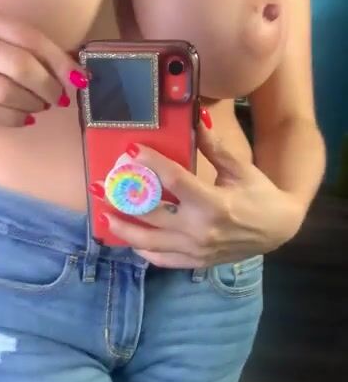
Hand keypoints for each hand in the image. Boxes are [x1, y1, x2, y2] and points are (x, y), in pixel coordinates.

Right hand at [0, 2, 87, 127]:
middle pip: (21, 65)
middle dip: (47, 87)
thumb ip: (25, 50)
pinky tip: (23, 119)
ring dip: (31, 104)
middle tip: (58, 99)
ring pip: (6, 91)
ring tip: (38, 108)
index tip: (79, 80)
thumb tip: (74, 73)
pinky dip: (14, 118)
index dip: (59, 61)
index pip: (30, 37)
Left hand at [98, 118, 305, 267]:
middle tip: (103, 186)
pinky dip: (144, 251)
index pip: (174, 180)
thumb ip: (215, 149)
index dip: (151, 163)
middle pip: (152, 215)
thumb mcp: (240, 170)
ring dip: (124, 230)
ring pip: (150, 242)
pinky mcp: (196, 261)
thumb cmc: (259, 196)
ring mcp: (196, 249)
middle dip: (124, 199)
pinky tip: (131, 241)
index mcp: (213, 203)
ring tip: (105, 217)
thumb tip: (197, 120)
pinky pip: (163, 260)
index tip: (131, 150)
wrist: (278, 230)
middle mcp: (200, 229)